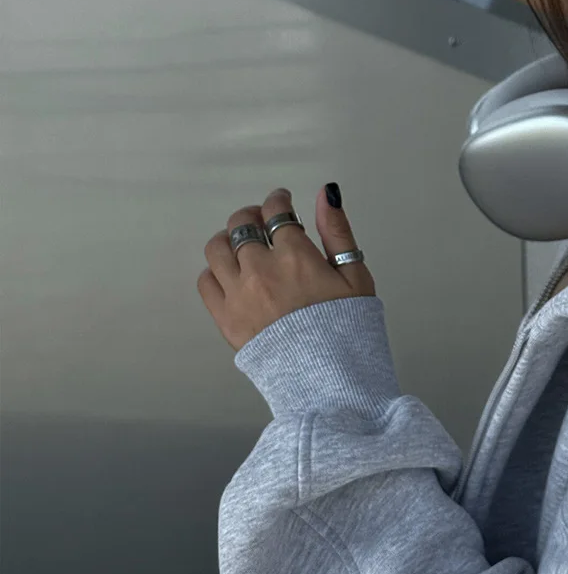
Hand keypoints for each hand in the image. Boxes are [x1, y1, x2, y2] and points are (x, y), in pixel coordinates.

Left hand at [197, 186, 375, 352]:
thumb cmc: (348, 330)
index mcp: (295, 256)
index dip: (279, 200)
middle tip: (262, 221)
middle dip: (253, 216)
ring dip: (229, 239)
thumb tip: (327, 193)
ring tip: (242, 245)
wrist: (329, 380)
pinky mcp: (225, 319)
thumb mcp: (355, 276)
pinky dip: (215, 272)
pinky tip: (231, 275)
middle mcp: (261, 270)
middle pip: (242, 224)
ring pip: (217, 249)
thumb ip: (337, 231)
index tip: (282, 201)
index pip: (276, 211)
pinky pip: (206, 282)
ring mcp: (238, 294)